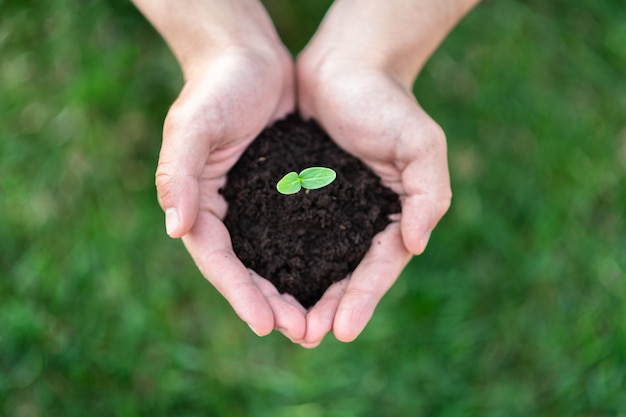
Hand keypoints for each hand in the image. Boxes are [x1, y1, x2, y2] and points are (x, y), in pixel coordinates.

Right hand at [135, 0, 307, 340]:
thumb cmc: (216, 87)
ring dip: (295, 291)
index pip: (217, 260)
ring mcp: (257, 205)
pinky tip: (334, 277)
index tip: (266, 324)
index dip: (239, 294)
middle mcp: (227, 211)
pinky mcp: (284, 194)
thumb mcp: (193, 125)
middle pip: (248, 270)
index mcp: (200, 203)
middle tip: (304, 333)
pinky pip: (297, 234)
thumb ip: (179, 174)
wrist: (248, 58)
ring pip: (275, 260)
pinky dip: (312, 258)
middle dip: (272, 304)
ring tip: (320, 321)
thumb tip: (175, 230)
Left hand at [295, 21, 453, 347]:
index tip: (341, 331)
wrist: (346, 66)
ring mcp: (327, 213)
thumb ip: (428, 194)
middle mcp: (359, 223)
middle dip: (326, 309)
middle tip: (305, 337)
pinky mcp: (297, 197)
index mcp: (393, 218)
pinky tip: (260, 280)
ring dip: (298, 296)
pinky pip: (285, 236)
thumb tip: (416, 245)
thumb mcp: (420, 144)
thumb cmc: (388, 103)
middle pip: (343, 277)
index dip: (361, 300)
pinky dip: (275, 260)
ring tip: (280, 324)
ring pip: (312, 265)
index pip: (378, 268)